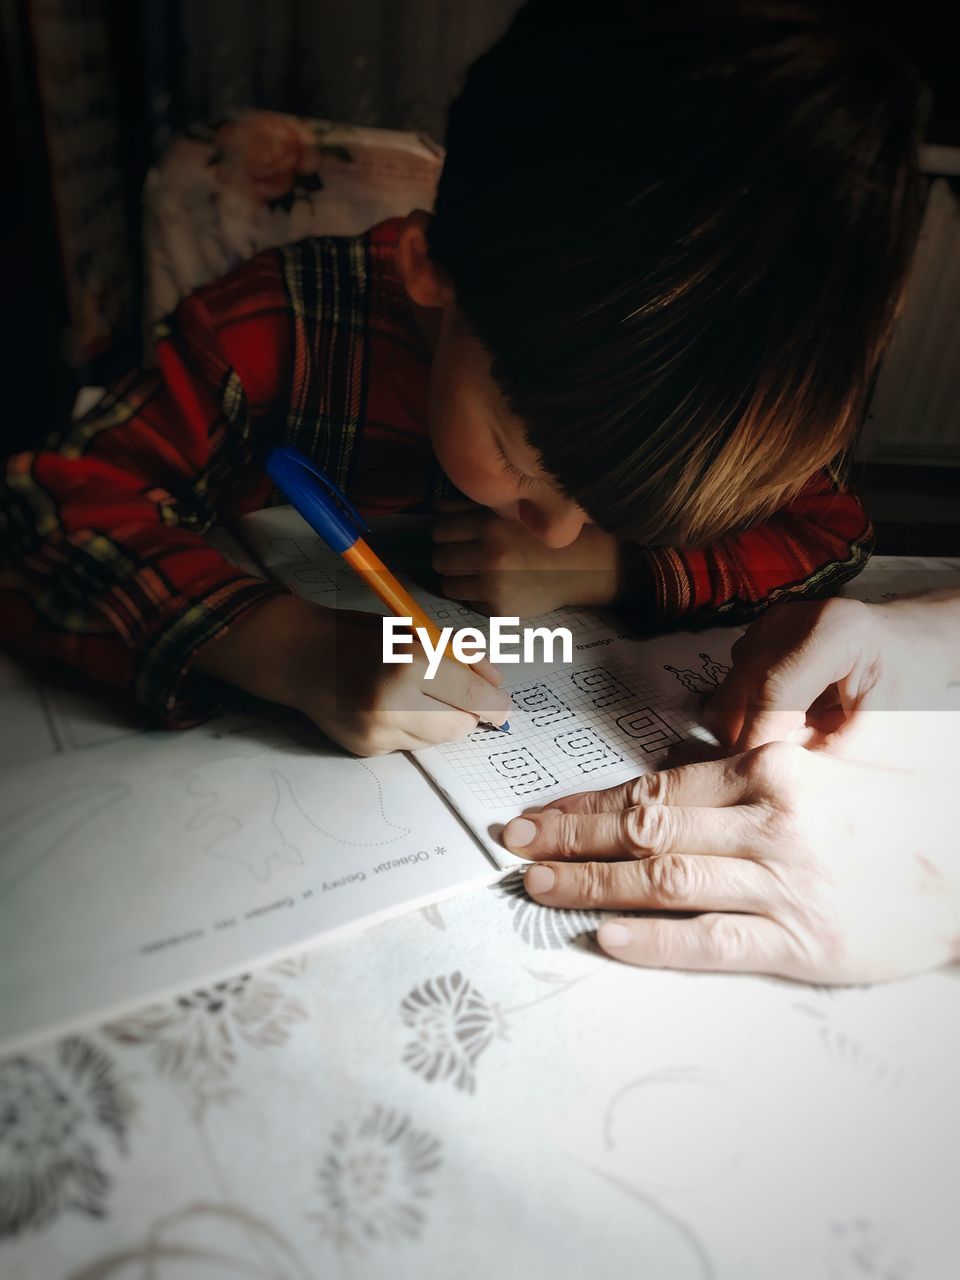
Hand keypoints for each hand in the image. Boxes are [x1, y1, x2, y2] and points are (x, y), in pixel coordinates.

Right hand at [194, 595, 510, 754]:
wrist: (299, 656)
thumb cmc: (360, 636)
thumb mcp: (413, 630)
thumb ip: (457, 653)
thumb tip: (494, 681)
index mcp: (411, 661)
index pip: (473, 695)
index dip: (494, 702)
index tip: (503, 706)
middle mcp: (394, 700)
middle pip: (460, 726)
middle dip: (471, 716)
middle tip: (470, 705)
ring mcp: (378, 730)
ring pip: (437, 740)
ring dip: (441, 722)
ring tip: (419, 698)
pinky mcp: (367, 748)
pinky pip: (410, 745)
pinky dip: (413, 730)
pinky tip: (392, 709)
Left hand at [431, 502, 621, 615]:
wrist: (581, 567)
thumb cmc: (543, 536)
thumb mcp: (511, 513)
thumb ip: (471, 508)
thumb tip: (435, 509)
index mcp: (491, 526)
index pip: (439, 531)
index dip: (445, 534)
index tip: (454, 537)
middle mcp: (490, 556)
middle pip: (439, 559)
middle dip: (447, 557)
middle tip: (463, 556)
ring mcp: (494, 586)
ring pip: (448, 585)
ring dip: (457, 579)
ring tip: (477, 573)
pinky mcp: (499, 609)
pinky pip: (470, 602)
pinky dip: (477, 596)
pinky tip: (497, 586)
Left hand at [502, 742, 958, 982]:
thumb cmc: (885, 817)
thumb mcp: (815, 772)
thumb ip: (740, 780)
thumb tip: (654, 792)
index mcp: (767, 770)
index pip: (652, 787)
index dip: (584, 802)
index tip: (537, 811)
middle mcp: (768, 820)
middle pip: (644, 829)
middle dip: (568, 836)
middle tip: (512, 843)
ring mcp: (783, 883)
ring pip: (665, 879)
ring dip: (591, 882)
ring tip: (537, 884)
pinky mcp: (802, 941)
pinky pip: (713, 941)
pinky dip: (656, 941)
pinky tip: (608, 938)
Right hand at [704, 594, 959, 761]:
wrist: (902, 643)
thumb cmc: (902, 683)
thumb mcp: (877, 723)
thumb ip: (827, 746)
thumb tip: (774, 769)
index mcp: (834, 634)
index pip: (774, 690)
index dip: (755, 737)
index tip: (748, 775)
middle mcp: (791, 619)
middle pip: (741, 686)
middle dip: (739, 734)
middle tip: (758, 769)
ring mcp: (769, 623)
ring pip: (730, 687)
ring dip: (744, 721)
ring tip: (784, 737)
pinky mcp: (757, 632)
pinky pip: (735, 680)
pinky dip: (747, 706)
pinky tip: (783, 715)